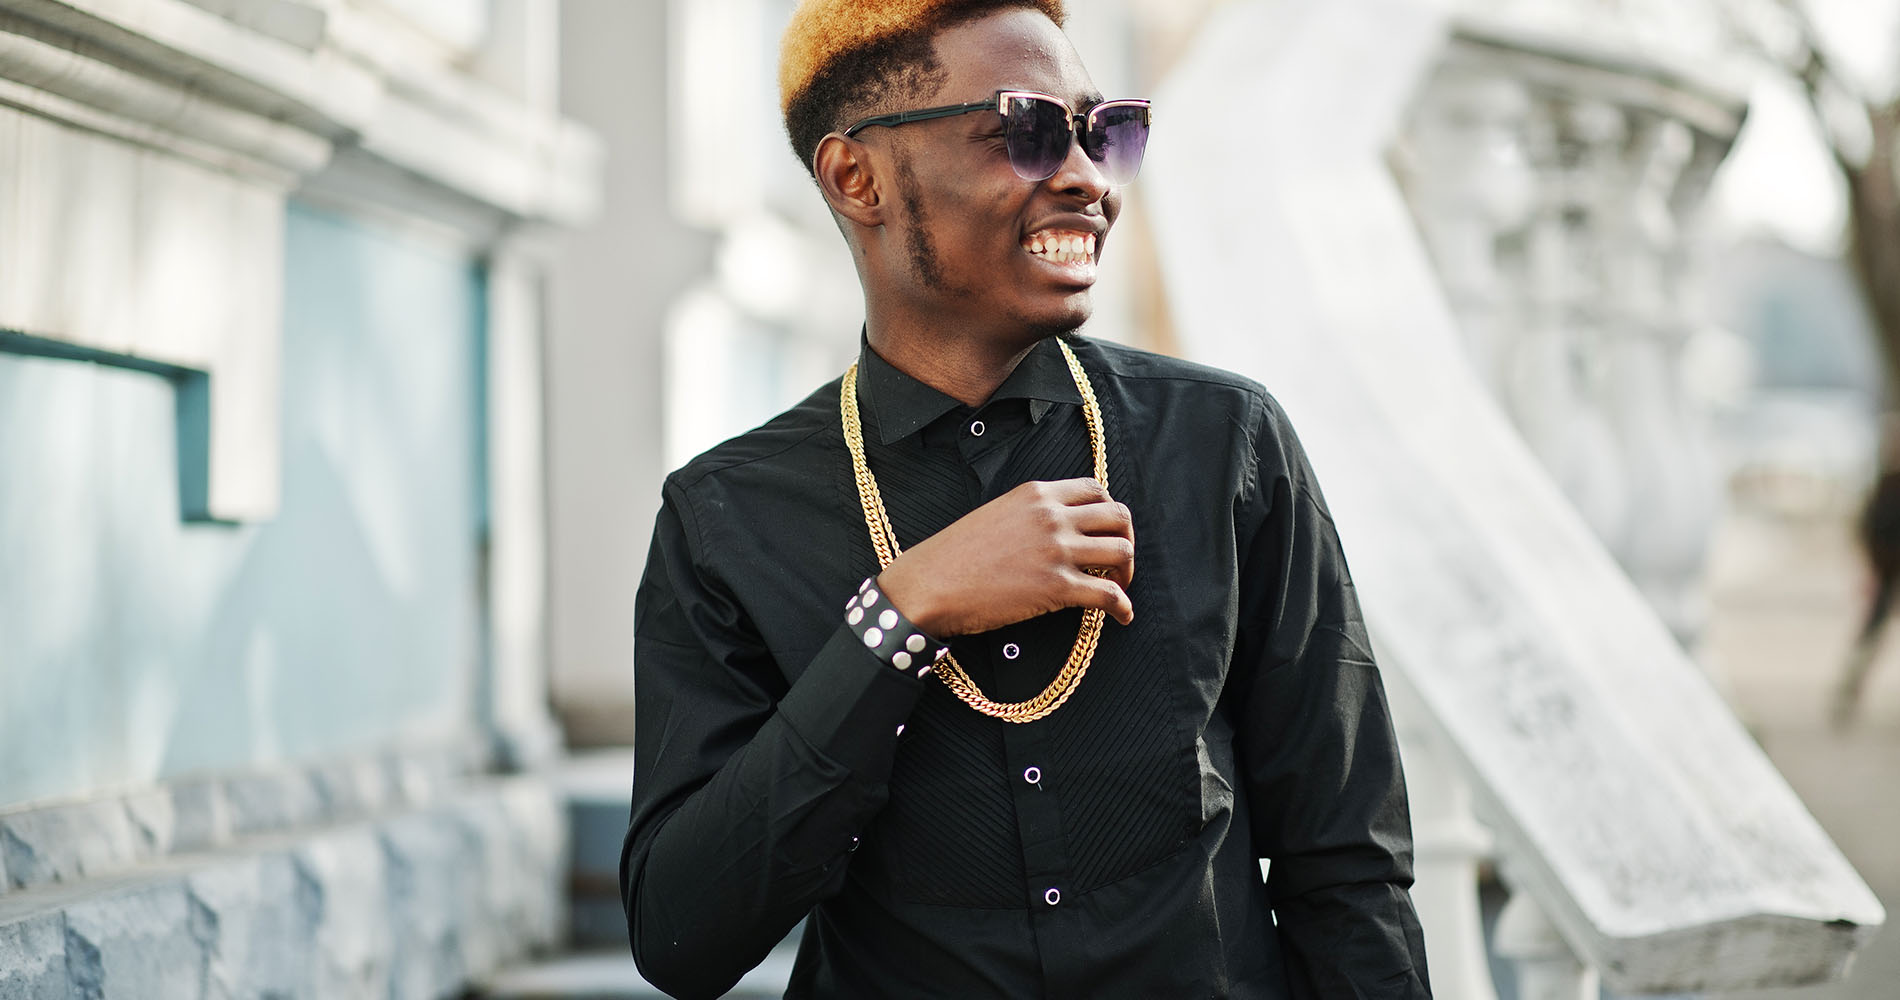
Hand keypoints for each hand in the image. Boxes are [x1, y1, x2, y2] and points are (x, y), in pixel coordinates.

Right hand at [876, 478, 1134, 636]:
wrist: (928, 586)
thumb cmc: (952, 556)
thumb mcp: (995, 515)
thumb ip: (1030, 515)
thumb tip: (1055, 532)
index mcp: (1036, 494)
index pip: (1095, 491)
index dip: (1109, 513)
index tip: (1105, 532)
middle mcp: (1052, 516)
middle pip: (1118, 517)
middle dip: (1126, 539)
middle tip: (1117, 563)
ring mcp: (1057, 550)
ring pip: (1122, 551)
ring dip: (1127, 573)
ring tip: (1118, 588)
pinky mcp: (1057, 587)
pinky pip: (1110, 594)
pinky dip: (1124, 606)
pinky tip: (1122, 616)